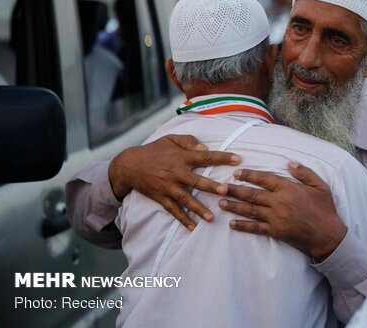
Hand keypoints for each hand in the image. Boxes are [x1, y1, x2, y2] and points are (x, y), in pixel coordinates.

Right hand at [108, 134, 239, 229]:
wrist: (129, 165)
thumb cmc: (154, 150)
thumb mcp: (171, 139)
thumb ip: (190, 141)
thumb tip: (206, 148)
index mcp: (181, 157)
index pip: (205, 156)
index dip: (222, 157)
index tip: (238, 159)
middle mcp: (176, 173)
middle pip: (196, 181)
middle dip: (211, 186)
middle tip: (225, 191)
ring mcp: (168, 187)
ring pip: (186, 199)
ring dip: (199, 209)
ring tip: (211, 218)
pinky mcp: (161, 198)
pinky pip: (173, 210)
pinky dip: (183, 220)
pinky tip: (193, 227)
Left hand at [218, 161, 346, 260]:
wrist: (327, 234)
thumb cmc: (325, 209)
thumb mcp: (320, 186)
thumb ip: (304, 172)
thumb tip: (289, 162)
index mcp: (288, 188)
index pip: (264, 179)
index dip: (249, 175)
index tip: (236, 173)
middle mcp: (279, 202)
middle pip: (252, 194)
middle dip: (234, 190)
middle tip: (220, 187)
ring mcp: (275, 218)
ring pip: (250, 210)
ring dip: (234, 206)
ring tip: (220, 202)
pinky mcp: (275, 231)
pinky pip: (255, 227)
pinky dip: (243, 226)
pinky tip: (232, 224)